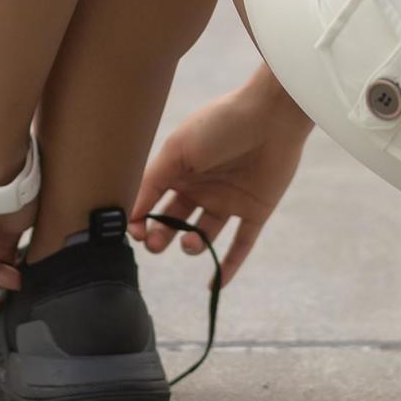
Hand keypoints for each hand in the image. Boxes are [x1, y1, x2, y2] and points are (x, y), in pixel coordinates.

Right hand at [130, 80, 309, 285]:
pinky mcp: (255, 210)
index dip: (140, 219)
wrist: (272, 115)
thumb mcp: (177, 150)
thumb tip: (128, 214)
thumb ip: (152, 182)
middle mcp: (202, 187)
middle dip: (161, 236)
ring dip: (192, 246)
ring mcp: (229, 200)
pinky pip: (241, 245)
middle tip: (155, 243)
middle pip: (174, 221)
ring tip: (190, 243)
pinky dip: (228, 266)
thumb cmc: (220, 125)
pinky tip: (214, 286)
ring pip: (204, 235)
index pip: (152, 201)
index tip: (134, 233)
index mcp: (180, 170)